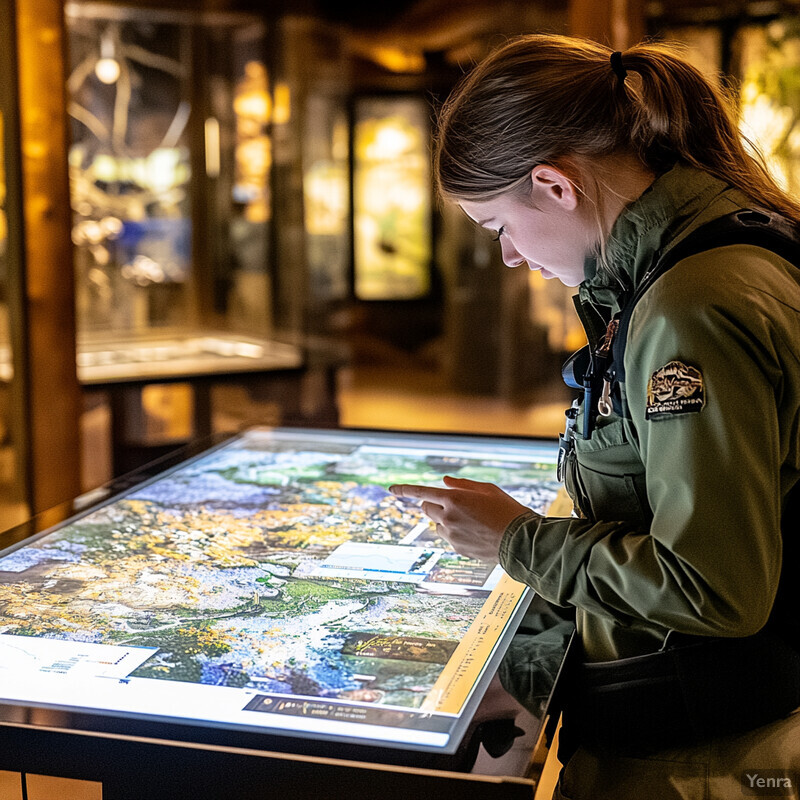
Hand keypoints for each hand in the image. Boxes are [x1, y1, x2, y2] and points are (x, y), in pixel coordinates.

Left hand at [389, 476, 530, 563]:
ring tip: (471, 520)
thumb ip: (463, 485)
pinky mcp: (457, 548)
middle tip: (451, 503)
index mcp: (454, 498)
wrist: (521, 540)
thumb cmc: (507, 511)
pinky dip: (454, 532)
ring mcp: (451, 534)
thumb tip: (444, 482)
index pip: (421, 492)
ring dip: (445, 519)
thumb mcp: (488, 490)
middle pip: (426, 508)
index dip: (404, 490)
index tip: (391, 489)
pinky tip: (475, 532)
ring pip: (436, 524)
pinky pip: (448, 537)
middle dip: (432, 503)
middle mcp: (448, 516)